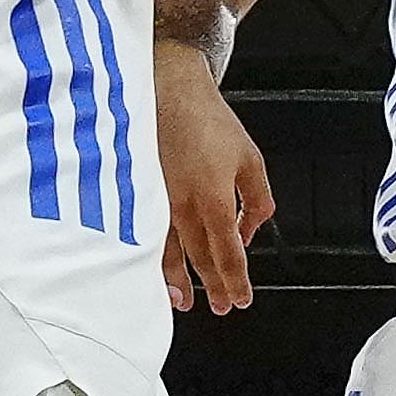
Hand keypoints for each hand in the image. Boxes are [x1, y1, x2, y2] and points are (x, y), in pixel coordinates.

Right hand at [155, 43, 272, 312]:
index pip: (228, 253)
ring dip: (177, 282)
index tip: (242, 299)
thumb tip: (248, 233)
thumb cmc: (208, 120)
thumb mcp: (250, 159)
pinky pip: (145, 236)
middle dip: (212, 288)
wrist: (167, 88)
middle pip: (199, 259)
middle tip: (222, 307)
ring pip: (167, 254)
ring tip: (184, 302)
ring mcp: (157, 202)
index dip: (236, 281)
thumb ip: (257, 201)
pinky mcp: (138, 193)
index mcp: (214, 198)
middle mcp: (183, 206)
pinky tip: (150, 270)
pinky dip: (151, 259)